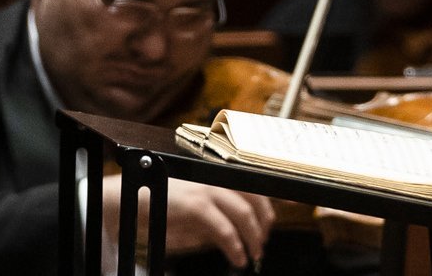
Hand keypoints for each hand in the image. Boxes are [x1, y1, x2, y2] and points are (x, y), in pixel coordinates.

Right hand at [104, 174, 274, 268]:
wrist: (136, 198)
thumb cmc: (166, 201)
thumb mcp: (199, 203)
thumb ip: (221, 210)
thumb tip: (245, 228)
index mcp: (220, 173)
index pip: (257, 180)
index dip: (279, 194)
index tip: (295, 204)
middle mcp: (217, 177)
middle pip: (256, 198)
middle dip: (264, 224)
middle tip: (262, 242)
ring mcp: (207, 189)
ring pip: (244, 214)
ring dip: (253, 238)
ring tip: (253, 255)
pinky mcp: (196, 206)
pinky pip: (225, 229)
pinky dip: (235, 246)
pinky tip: (237, 257)